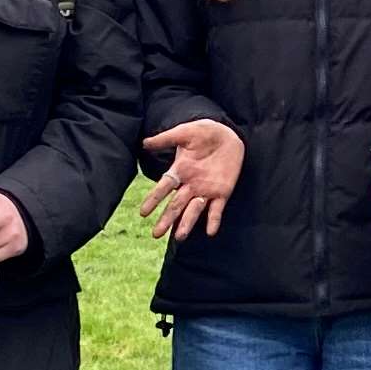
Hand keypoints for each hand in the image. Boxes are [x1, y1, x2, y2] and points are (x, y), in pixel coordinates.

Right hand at [140, 117, 244, 241]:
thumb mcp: (184, 133)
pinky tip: (210, 232)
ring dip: (187, 223)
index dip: (153, 200)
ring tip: (180, 237)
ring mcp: (206, 190)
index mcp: (179, 172)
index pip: (163, 189)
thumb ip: (166, 139)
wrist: (227, 135)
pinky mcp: (222, 192)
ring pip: (194, 210)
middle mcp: (190, 185)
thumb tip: (144, 143)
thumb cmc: (203, 132)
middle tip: (156, 234)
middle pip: (176, 205)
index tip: (143, 213)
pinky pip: (217, 209)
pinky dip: (213, 220)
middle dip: (167, 219)